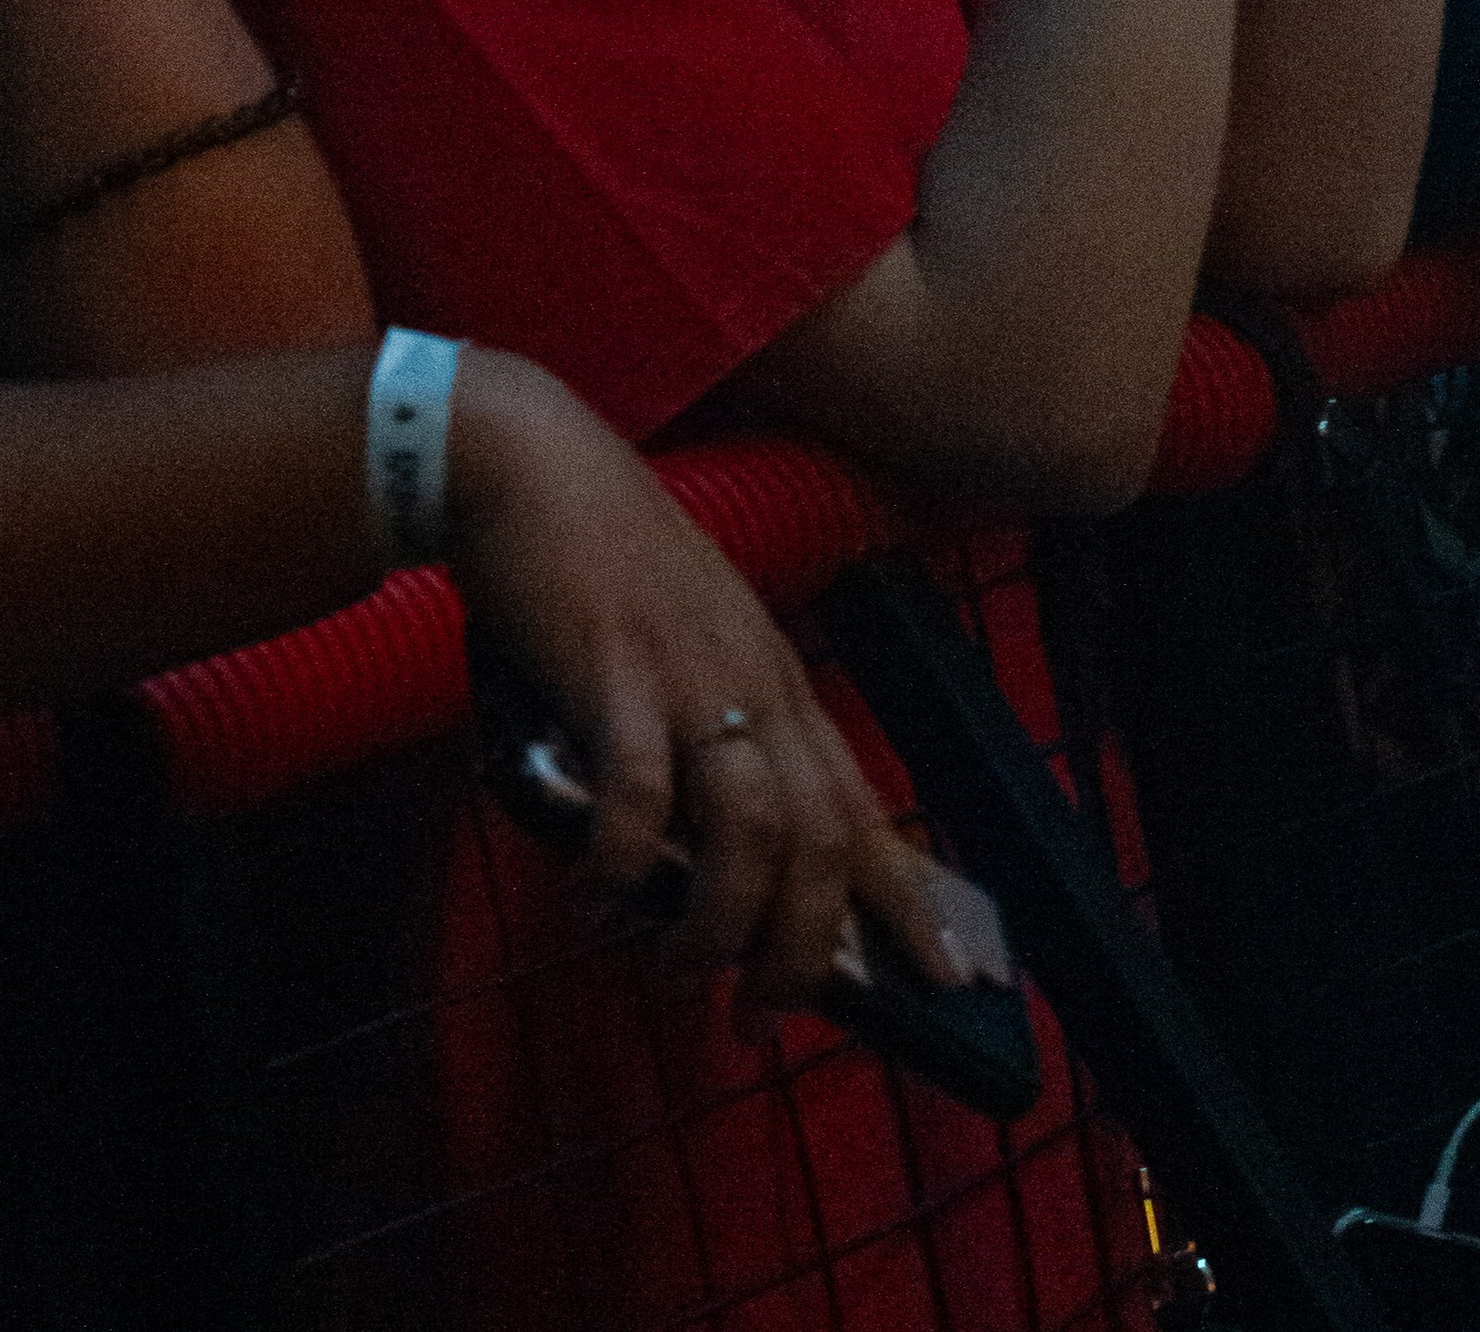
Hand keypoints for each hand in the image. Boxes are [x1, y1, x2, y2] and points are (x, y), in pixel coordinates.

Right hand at [444, 353, 968, 1025]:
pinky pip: (637, 792)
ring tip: (684, 975)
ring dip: (719, 922)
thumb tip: (705, 846)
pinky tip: (594, 899)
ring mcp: (688, 675)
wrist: (530, 461)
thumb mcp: (688, 640)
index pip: (862, 804)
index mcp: (776, 680)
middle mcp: (753, 682)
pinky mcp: (613, 672)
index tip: (948, 978)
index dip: (909, 898)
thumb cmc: (602, 558)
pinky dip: (622, 861)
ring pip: (749, 830)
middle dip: (804, 948)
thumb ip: (710, 724)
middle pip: (818, 839)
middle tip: (761, 1018)